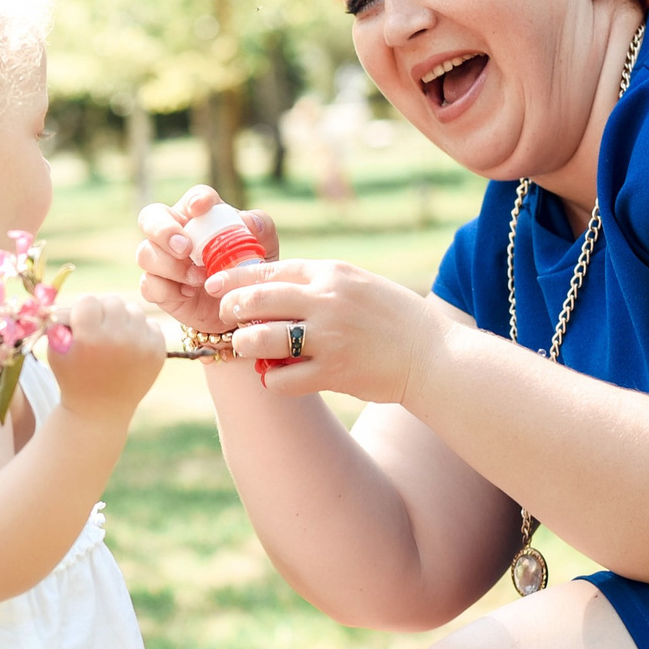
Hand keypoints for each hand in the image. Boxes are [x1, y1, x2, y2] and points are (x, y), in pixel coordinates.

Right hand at [49, 293, 164, 423]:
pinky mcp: (158, 351)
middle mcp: (119, 339)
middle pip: (112, 301)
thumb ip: (58, 321)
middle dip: (103, 313)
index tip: (82, 325)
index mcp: (91, 338)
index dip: (82, 311)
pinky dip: (140, 332)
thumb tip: (67, 299)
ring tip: (113, 340)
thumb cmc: (73, 376)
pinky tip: (129, 349)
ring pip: (133, 309)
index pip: (88, 300)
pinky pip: (150, 324)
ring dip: (122, 320)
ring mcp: (142, 345)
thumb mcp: (56, 351)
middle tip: (98, 331)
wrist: (101, 410)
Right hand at [134, 185, 281, 333]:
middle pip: (151, 217)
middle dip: (163, 230)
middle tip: (185, 248)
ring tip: (199, 278)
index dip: (196, 199)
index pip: (194, 197)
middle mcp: (175, 233)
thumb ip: (263, 229)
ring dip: (170, 265)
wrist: (238, 311)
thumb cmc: (248, 272)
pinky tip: (188, 294)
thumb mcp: (264, 250)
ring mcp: (162, 261)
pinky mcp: (157, 288)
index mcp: (202, 217)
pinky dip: (167, 289)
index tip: (201, 207)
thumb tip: (250, 221)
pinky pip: (147, 284)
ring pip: (145, 253)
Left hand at [205, 256, 449, 405]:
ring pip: (261, 339)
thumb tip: (275, 283)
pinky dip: (273, 379)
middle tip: (227, 318)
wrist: (432, 357)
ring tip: (249, 349)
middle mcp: (327, 301)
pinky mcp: (332, 373)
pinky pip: (282, 378)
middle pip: (257, 300)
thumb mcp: (361, 283)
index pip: (271, 270)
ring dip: (246, 345)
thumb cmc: (396, 319)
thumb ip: (322, 281)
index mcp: (333, 273)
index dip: (236, 278)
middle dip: (232, 309)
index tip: (216, 285)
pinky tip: (278, 377)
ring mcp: (328, 338)